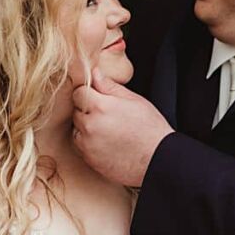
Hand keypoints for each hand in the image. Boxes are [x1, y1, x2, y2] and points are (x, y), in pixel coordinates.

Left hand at [72, 68, 173, 186]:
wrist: (158, 160)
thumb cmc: (150, 129)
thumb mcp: (134, 100)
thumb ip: (110, 86)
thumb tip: (95, 74)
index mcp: (101, 107)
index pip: (78, 93)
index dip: (89, 93)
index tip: (99, 98)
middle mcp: (90, 126)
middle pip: (76, 111)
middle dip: (88, 110)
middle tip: (108, 115)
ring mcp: (88, 145)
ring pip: (77, 129)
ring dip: (87, 127)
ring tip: (109, 130)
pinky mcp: (89, 160)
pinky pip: (81, 147)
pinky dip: (89, 143)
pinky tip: (107, 142)